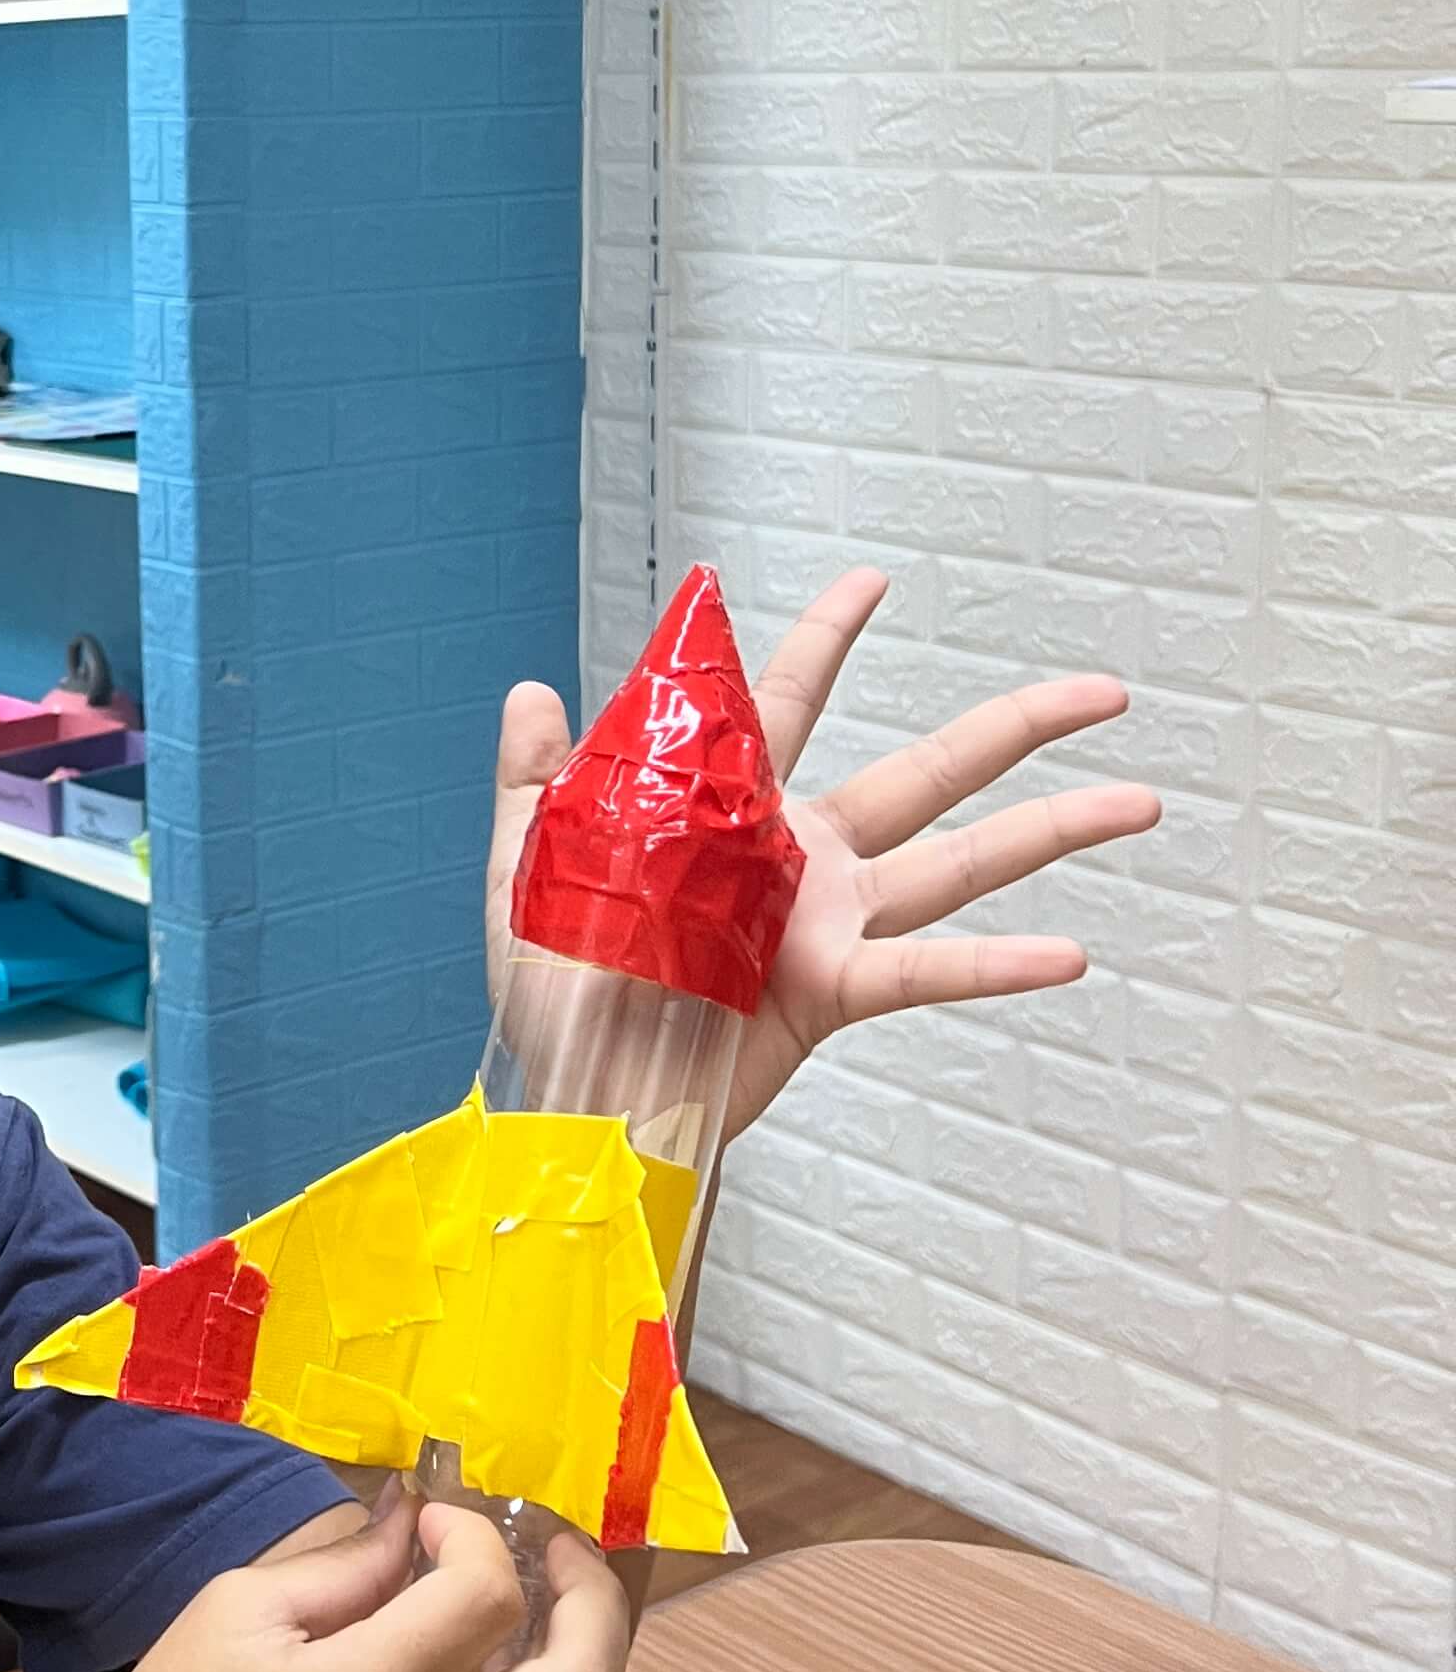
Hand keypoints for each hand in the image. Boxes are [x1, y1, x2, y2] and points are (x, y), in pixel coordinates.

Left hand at [486, 566, 1160, 1144]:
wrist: (576, 1089)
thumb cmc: (559, 989)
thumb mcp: (530, 867)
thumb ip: (536, 778)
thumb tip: (532, 692)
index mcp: (736, 814)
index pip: (791, 703)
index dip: (828, 639)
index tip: (872, 582)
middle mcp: (805, 859)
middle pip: (930, 772)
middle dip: (1018, 726)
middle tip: (1103, 689)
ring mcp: (830, 923)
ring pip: (962, 861)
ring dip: (1053, 831)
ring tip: (1141, 799)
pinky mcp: (830, 991)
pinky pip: (926, 970)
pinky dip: (998, 965)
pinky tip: (1070, 952)